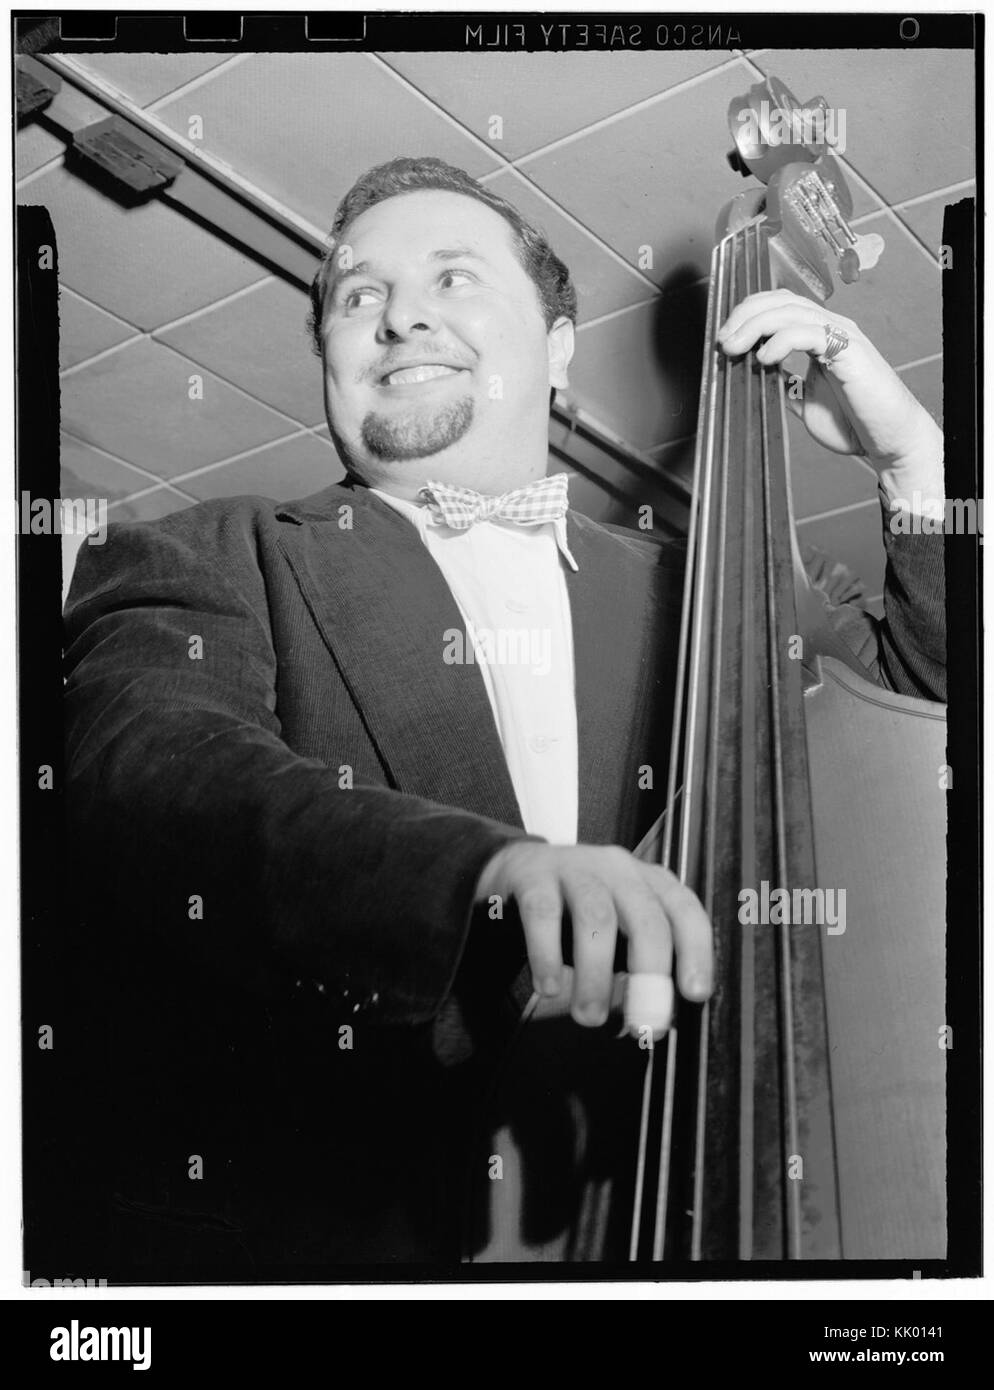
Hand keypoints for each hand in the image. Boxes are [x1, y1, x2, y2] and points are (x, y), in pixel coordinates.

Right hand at [475, 842, 712, 1036]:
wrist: (516, 869)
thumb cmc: (574, 908)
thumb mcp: (617, 929)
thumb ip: (638, 965)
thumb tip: (655, 1017)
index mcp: (647, 883)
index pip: (684, 912)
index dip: (696, 953)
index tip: (694, 994)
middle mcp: (618, 870)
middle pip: (645, 918)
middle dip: (649, 975)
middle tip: (641, 1022)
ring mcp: (575, 867)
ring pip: (596, 917)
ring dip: (596, 974)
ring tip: (589, 1014)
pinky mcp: (533, 875)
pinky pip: (543, 913)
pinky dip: (547, 955)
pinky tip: (548, 985)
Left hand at [717, 290, 943, 506]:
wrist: (886, 440)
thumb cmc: (852, 422)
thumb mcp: (804, 400)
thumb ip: (784, 383)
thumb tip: (754, 376)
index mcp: (820, 335)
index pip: (779, 305)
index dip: (747, 314)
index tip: (724, 338)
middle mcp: (831, 328)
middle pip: (780, 300)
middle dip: (744, 316)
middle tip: (723, 341)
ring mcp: (841, 336)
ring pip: (791, 311)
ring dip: (755, 326)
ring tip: (734, 348)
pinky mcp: (849, 351)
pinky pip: (809, 333)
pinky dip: (781, 342)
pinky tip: (765, 358)